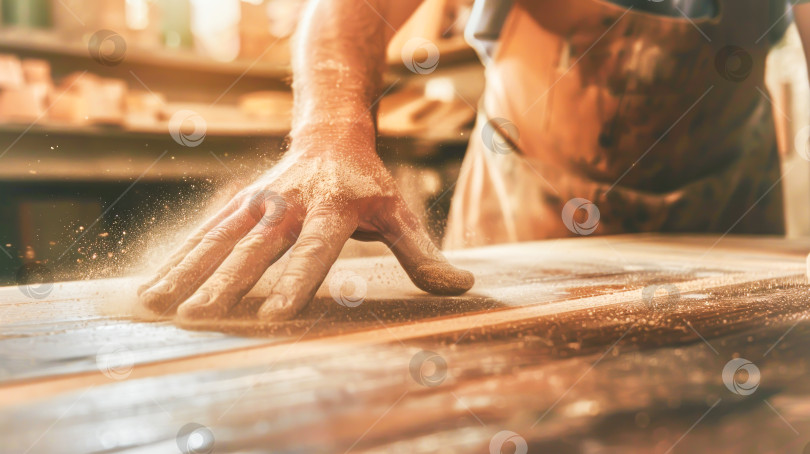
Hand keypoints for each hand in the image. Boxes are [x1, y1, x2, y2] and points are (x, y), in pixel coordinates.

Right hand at [137, 142, 473, 320]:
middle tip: (201, 317)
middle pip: (257, 247)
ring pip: (219, 237)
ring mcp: (259, 201)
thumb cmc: (370, 185)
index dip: (297, 280)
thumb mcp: (401, 214)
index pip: (315, 250)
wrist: (332, 132)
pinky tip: (154, 287)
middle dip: (227, 282)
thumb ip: (423, 255)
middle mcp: (290, 203)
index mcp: (334, 209)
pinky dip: (178, 257)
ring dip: (188, 271)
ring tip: (157, 305)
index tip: (275, 313)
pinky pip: (204, 230)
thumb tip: (462, 287)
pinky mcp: (239, 202)